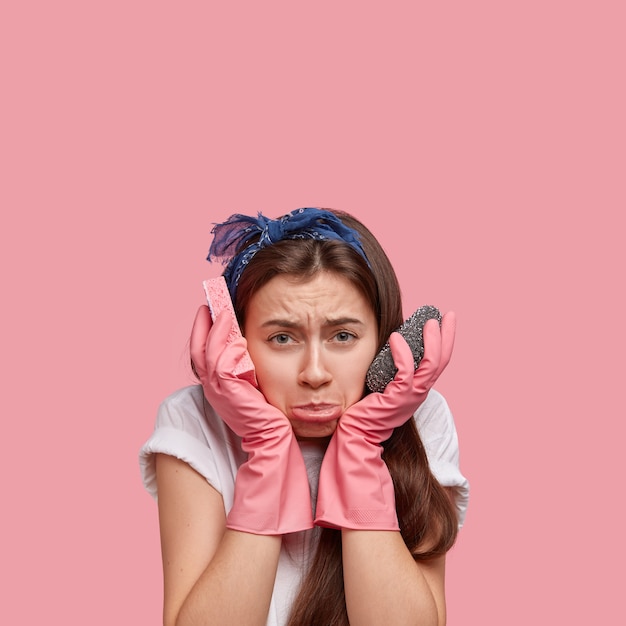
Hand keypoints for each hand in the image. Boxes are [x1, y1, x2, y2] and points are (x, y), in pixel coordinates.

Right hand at [190, 305, 313, 533]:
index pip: (206, 354)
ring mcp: (219, 392)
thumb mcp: (260, 390)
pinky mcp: (228, 394)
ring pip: (207, 352)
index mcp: (222, 388)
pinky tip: (232, 328)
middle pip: (200, 350)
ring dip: (213, 329)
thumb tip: (253, 351)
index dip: (206, 332)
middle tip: (208, 304)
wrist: (277, 446)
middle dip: (203, 326)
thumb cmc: (274, 419)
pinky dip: (222, 343)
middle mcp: (215, 389)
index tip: (211, 311)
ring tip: (219, 310)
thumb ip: (253, 372)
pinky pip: (219, 362)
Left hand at [314, 313, 455, 529]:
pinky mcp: (393, 401)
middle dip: (446, 337)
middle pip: (440, 362)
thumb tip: (388, 345)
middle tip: (447, 315)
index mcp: (414, 390)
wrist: (353, 440)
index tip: (445, 319)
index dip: (444, 341)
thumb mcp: (381, 387)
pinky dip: (403, 355)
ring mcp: (407, 399)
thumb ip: (388, 370)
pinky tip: (396, 338)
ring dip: (431, 342)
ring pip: (429, 367)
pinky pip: (405, 375)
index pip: (436, 362)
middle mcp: (416, 394)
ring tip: (428, 322)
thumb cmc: (363, 414)